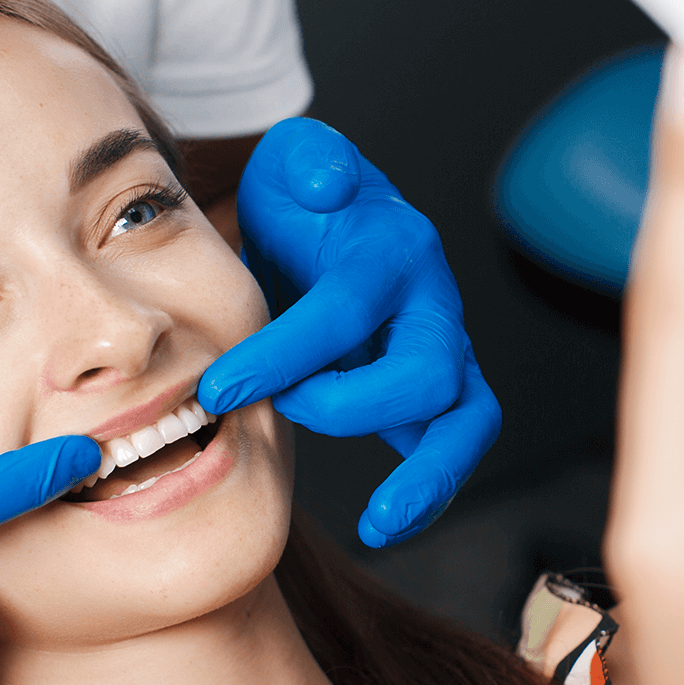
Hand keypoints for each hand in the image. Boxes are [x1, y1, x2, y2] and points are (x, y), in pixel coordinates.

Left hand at [198, 118, 500, 546]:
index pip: (345, 309)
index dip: (282, 352)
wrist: (334, 226)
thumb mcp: (296, 160)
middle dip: (347, 407)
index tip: (216, 388)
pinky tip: (387, 525)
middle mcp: (432, 303)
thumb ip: (308, 159)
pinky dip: (428, 492)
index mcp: (393, 248)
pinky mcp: (439, 393)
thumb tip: (324, 186)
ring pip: (467, 419)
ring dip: (427, 476)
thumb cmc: (307, 201)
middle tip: (278, 413)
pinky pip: (452, 447)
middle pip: (425, 370)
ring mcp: (443, 351)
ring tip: (380, 523)